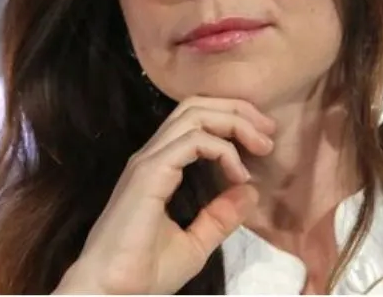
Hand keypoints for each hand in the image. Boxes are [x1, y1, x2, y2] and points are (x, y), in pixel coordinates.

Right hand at [52, 97, 275, 294]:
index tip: (263, 143)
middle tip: (269, 132)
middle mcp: (153, 154)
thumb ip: (221, 216)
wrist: (113, 294)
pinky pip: (194, 141)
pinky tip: (237, 174)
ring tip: (261, 145)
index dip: (232, 120)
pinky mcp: (150, 172)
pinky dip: (222, 149)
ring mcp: (149, 160)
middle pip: (197, 105)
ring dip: (234, 122)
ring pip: (195, 114)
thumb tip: (250, 191)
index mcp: (160, 165)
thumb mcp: (196, 243)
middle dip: (238, 110)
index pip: (196, 119)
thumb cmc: (143, 274)